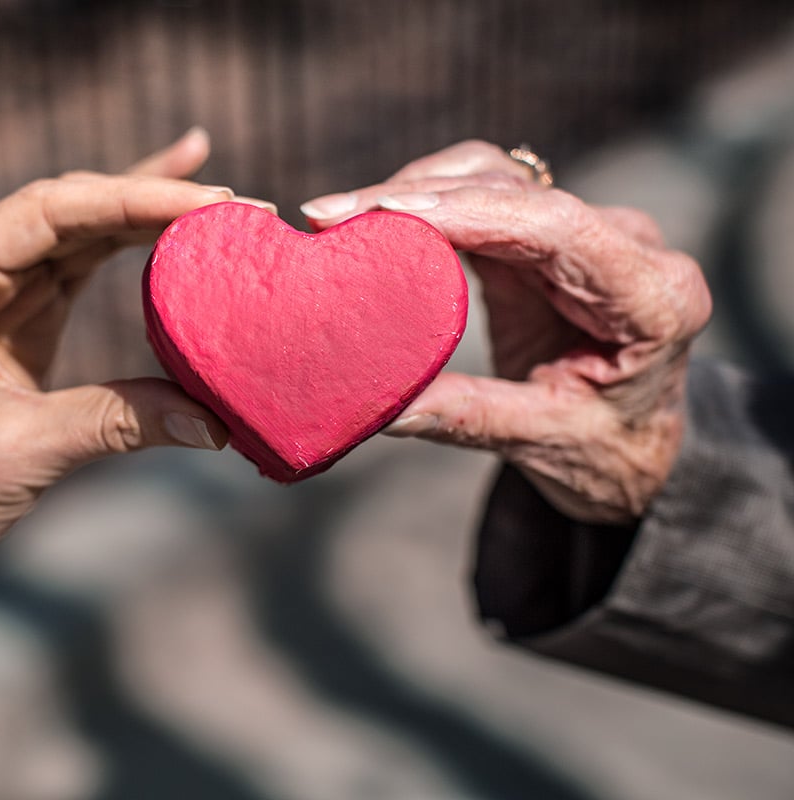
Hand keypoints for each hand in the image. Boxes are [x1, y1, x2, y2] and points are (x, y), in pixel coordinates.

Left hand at [0, 129, 235, 629]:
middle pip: (70, 211)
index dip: (132, 199)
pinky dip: (131, 250)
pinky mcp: (17, 320)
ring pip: (80, 233)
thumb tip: (217, 420)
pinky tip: (174, 223)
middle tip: (239, 206)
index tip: (209, 204)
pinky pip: (81, 269)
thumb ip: (117, 422)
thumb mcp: (20, 453)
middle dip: (152, 202)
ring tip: (226, 205)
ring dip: (149, 218)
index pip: (48, 213)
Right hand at [302, 141, 712, 524]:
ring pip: (493, 177)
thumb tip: (380, 407)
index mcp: (654, 297)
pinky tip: (373, 221)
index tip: (386, 213)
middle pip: (515, 191)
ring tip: (338, 215)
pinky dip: (425, 204)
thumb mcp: (545, 441)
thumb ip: (468, 417)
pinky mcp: (545, 235)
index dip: (469, 211)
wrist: (638, 446)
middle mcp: (628, 247)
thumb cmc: (609, 450)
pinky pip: (481, 197)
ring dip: (413, 190)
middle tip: (329, 215)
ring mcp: (587, 233)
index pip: (555, 227)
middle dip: (417, 195)